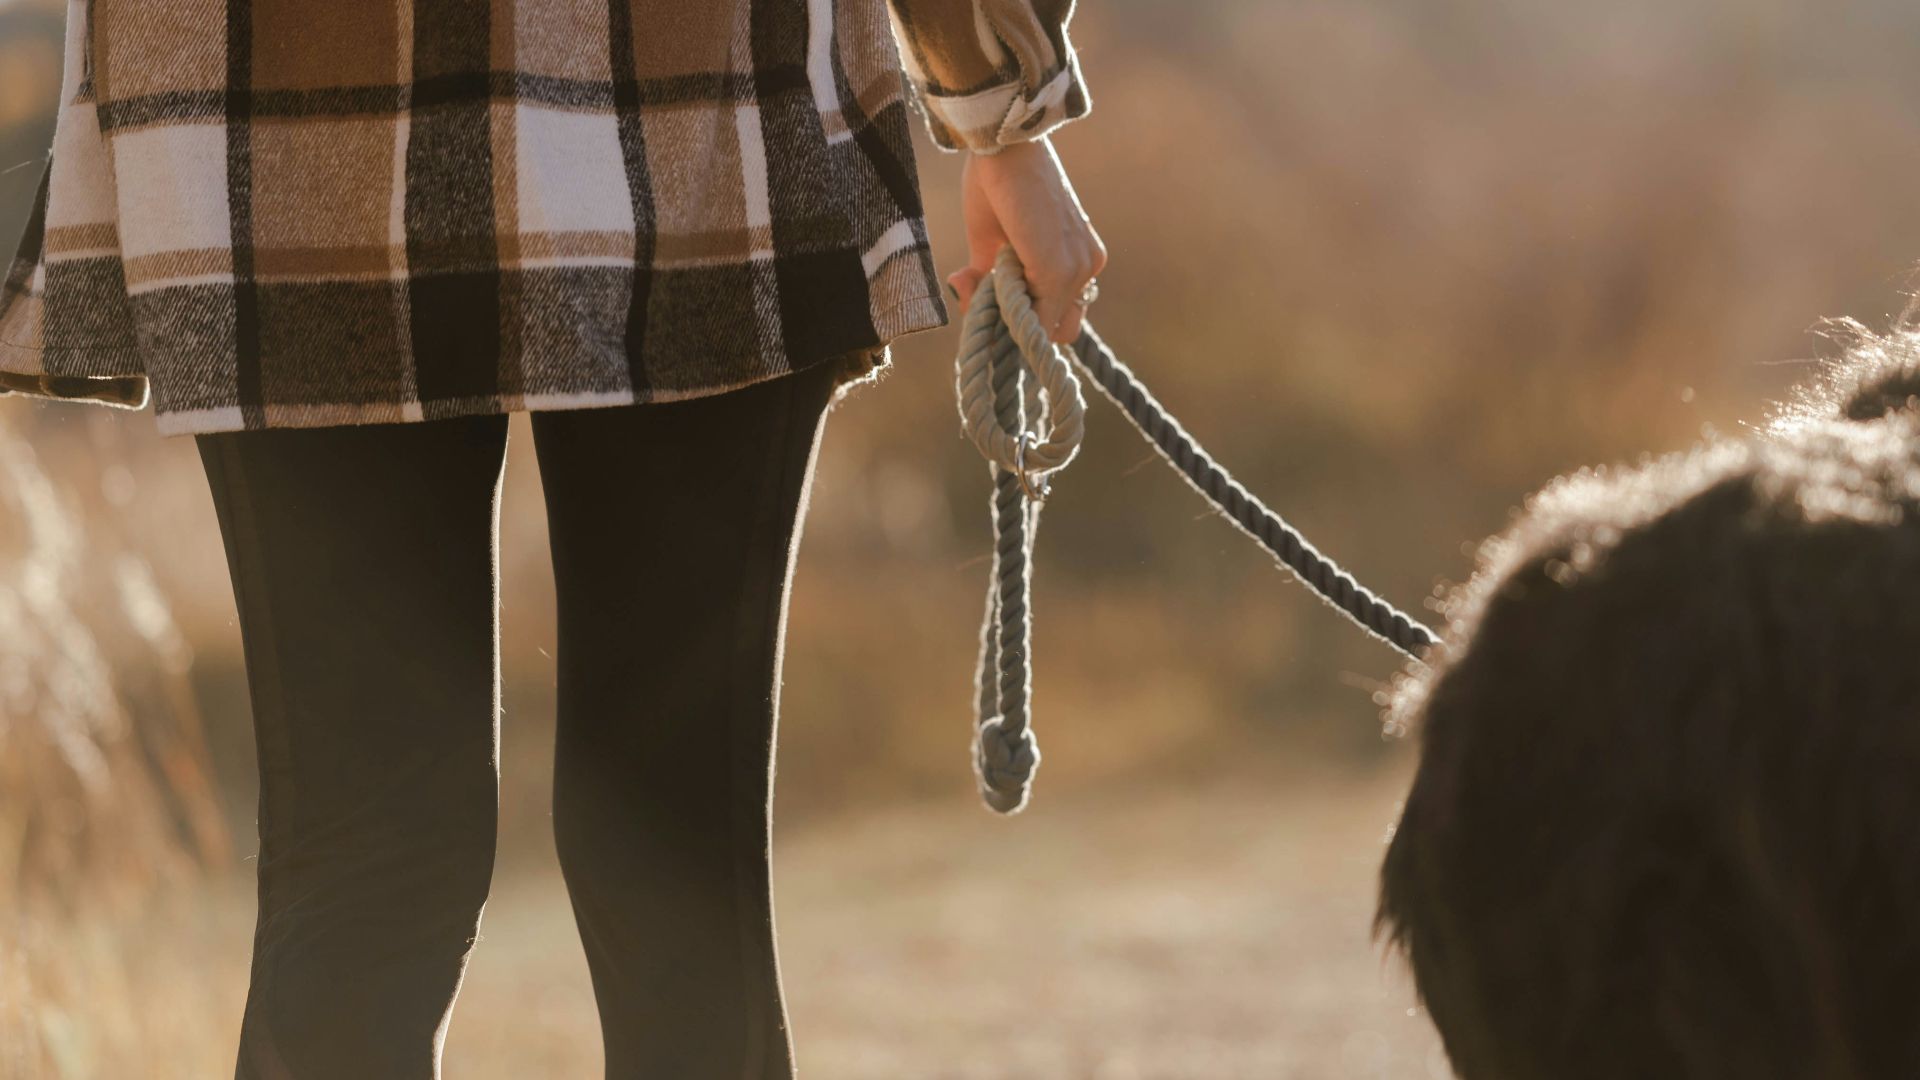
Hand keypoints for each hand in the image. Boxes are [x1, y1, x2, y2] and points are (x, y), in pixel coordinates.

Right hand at [947, 137, 1106, 345]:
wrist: (1003, 143)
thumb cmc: (998, 184)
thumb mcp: (992, 245)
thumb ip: (988, 282)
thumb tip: (965, 299)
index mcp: (1079, 258)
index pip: (1060, 315)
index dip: (1026, 320)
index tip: (992, 301)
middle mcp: (1088, 266)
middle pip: (1060, 331)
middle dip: (1022, 327)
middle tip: (988, 296)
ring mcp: (1078, 268)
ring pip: (1044, 328)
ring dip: (1008, 317)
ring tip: (984, 278)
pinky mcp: (1059, 268)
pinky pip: (1033, 316)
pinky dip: (1005, 310)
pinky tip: (985, 278)